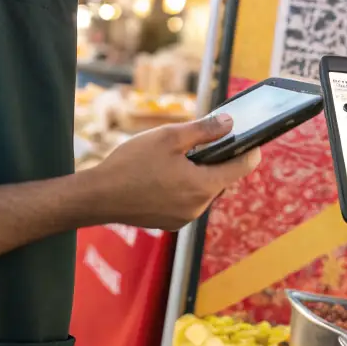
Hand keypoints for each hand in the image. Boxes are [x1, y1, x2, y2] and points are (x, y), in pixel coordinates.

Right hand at [85, 114, 259, 230]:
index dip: (249, 149)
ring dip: (197, 173)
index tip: (249, 137)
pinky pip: (187, 201)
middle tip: (197, 142)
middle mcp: (198, 207)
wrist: (96, 197)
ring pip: (203, 190)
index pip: (243, 167)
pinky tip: (162, 175)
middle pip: (221, 179)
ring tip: (174, 158)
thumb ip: (204, 130)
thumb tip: (229, 123)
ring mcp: (183, 218)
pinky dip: (183, 186)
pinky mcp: (170, 223)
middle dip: (215, 159)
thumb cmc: (131, 164)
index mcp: (203, 186)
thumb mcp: (169, 137)